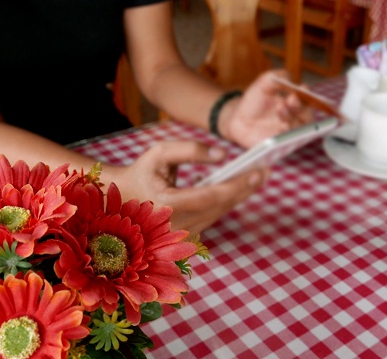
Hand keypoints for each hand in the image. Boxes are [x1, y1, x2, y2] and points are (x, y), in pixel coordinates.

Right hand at [116, 140, 268, 232]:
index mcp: (168, 205)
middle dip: (246, 188)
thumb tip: (222, 155)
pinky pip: (212, 218)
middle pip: (221, 207)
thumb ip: (190, 149)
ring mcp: (181, 235)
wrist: (120, 201)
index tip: (258, 172)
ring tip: (257, 177)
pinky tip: (240, 188)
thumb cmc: (140, 173)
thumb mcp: (159, 153)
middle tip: (266, 171)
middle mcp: (177, 225)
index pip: (212, 196)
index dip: (238, 184)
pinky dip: (227, 203)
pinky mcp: (186, 237)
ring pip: (219, 213)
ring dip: (239, 196)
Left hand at [221, 69, 313, 147]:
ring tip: (280, 109)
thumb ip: (275, 77)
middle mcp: (293, 119)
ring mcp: (286, 132)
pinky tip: (282, 126)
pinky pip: (287, 141)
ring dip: (292, 117)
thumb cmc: (253, 102)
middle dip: (301, 106)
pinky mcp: (278, 144)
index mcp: (293, 104)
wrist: (237, 118)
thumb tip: (288, 77)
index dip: (308, 95)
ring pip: (298, 128)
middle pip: (306, 116)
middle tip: (291, 99)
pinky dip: (287, 133)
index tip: (303, 89)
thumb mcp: (263, 84)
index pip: (307, 101)